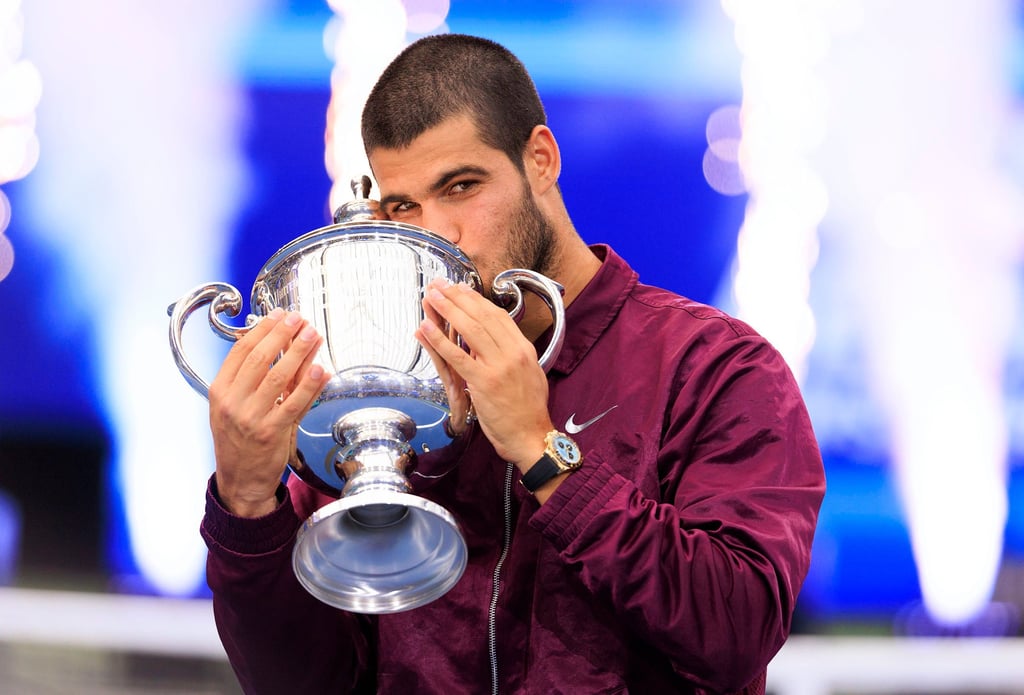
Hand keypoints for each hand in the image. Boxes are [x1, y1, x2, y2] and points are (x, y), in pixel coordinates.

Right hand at [208, 308, 330, 516]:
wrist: (240, 480)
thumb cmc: (240, 440)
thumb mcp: (235, 406)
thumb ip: (254, 379)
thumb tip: (280, 346)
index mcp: (220, 391)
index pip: (241, 351)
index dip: (262, 329)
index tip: (279, 315)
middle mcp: (232, 402)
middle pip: (259, 358)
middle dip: (282, 334)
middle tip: (299, 319)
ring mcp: (251, 418)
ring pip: (278, 377)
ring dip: (299, 352)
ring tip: (313, 335)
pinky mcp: (272, 432)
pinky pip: (294, 403)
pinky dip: (309, 385)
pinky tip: (320, 369)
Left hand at [415, 280, 551, 467]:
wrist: (531, 437)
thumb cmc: (528, 411)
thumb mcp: (529, 375)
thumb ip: (513, 356)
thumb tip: (496, 342)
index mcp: (524, 349)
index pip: (498, 316)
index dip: (476, 300)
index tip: (461, 289)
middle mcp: (513, 353)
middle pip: (482, 316)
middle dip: (458, 297)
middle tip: (440, 284)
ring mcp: (499, 366)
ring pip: (470, 329)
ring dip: (447, 309)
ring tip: (432, 296)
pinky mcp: (484, 382)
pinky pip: (457, 356)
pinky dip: (439, 339)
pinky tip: (426, 327)